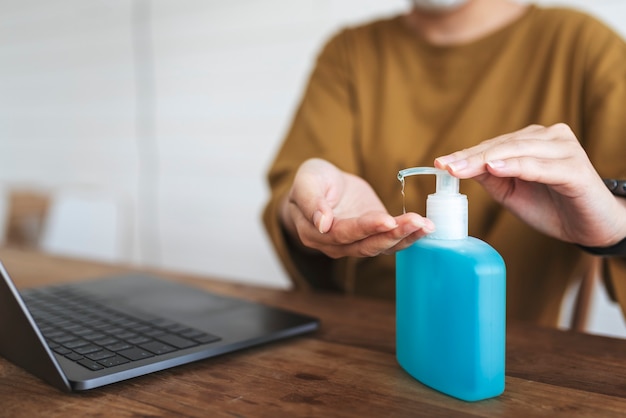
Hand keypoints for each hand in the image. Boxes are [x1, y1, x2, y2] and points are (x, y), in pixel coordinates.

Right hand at [281, 158, 433, 257]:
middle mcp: (336, 245)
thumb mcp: (306, 181)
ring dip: (405, 236)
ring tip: (425, 225)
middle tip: (416, 222)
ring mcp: (356, 243)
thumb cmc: (311, 180)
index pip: (342, 234)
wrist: (323, 183)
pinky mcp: (373, 236)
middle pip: (366, 245)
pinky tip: (426, 227)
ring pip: (381, 246)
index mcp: (314, 233)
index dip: (365, 228)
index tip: (385, 220)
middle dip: (392, 234)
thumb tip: (323, 224)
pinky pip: (392, 240)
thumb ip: (311, 201)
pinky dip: (409, 235)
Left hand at [435, 123, 625, 246]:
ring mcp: (565, 150)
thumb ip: (490, 177)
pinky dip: (516, 166)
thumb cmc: (552, 207)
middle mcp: (550, 137)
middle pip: (502, 145)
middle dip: (471, 157)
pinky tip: (495, 167)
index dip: (465, 155)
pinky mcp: (576, 169)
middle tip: (446, 167)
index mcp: (533, 141)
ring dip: (487, 158)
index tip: (440, 164)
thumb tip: (461, 166)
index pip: (493, 145)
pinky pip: (540, 166)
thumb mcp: (511, 193)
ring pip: (518, 151)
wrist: (592, 226)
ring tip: (462, 167)